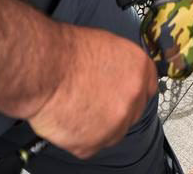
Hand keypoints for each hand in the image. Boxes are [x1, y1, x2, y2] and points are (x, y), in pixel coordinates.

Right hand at [26, 25, 157, 158]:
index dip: (131, 91)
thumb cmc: (66, 52)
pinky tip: (66, 119)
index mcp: (140, 69)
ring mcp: (116, 123)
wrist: (44, 69)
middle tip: (92, 101)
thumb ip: (121, 66)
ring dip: (97, 126)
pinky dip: (77, 137)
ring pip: (111, 132)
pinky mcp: (93, 144)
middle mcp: (134, 97)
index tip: (121, 93)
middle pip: (131, 113)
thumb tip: (119, 76)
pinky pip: (88, 146)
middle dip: (114, 110)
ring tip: (75, 108)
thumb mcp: (107, 45)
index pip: (148, 88)